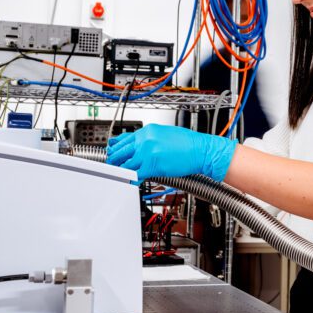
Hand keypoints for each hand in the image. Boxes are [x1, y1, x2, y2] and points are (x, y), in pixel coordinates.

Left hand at [106, 124, 236, 181]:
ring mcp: (147, 152)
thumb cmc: (188, 143)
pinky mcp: (152, 165)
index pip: (124, 139)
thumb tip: (140, 144)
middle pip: (120, 151)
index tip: (112, 152)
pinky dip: (130, 179)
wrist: (201, 150)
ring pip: (125, 164)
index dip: (116, 148)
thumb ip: (150, 139)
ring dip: (119, 171)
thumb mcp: (165, 134)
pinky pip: (135, 174)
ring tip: (118, 175)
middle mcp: (145, 140)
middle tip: (111, 166)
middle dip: (113, 160)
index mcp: (147, 131)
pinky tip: (129, 182)